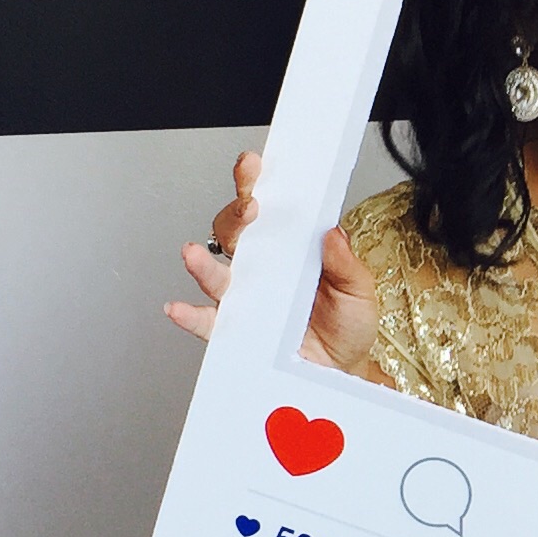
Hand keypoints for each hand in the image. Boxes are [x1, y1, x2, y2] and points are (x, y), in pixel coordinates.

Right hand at [163, 148, 381, 374]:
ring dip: (202, 265)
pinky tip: (179, 308)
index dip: (255, 184)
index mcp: (288, 248)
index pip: (267, 210)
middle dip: (236, 216)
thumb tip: (332, 232)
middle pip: (235, 234)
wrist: (342, 370)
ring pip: (216, 275)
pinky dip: (191, 316)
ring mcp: (247, 299)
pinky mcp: (239, 331)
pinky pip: (209, 322)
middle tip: (248, 208)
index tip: (253, 166)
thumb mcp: (358, 289)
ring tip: (195, 256)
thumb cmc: (347, 324)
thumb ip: (344, 262)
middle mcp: (261, 269)